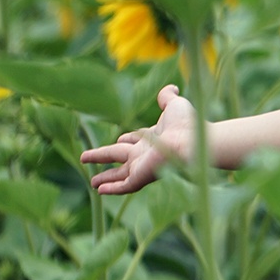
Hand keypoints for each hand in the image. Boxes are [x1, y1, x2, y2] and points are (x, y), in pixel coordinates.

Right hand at [80, 83, 197, 193]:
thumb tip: (171, 87)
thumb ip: (168, 97)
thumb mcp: (174, 105)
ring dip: (105, 178)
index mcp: (154, 138)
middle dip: (103, 157)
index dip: (127, 138)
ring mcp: (143, 167)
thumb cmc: (187, 124)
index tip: (120, 138)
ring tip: (92, 183)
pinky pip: (123, 186)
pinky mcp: (141, 177)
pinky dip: (111, 189)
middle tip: (86, 158)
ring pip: (119, 175)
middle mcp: (146, 154)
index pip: (135, 139)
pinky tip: (99, 191)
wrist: (192, 142)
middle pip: (120, 156)